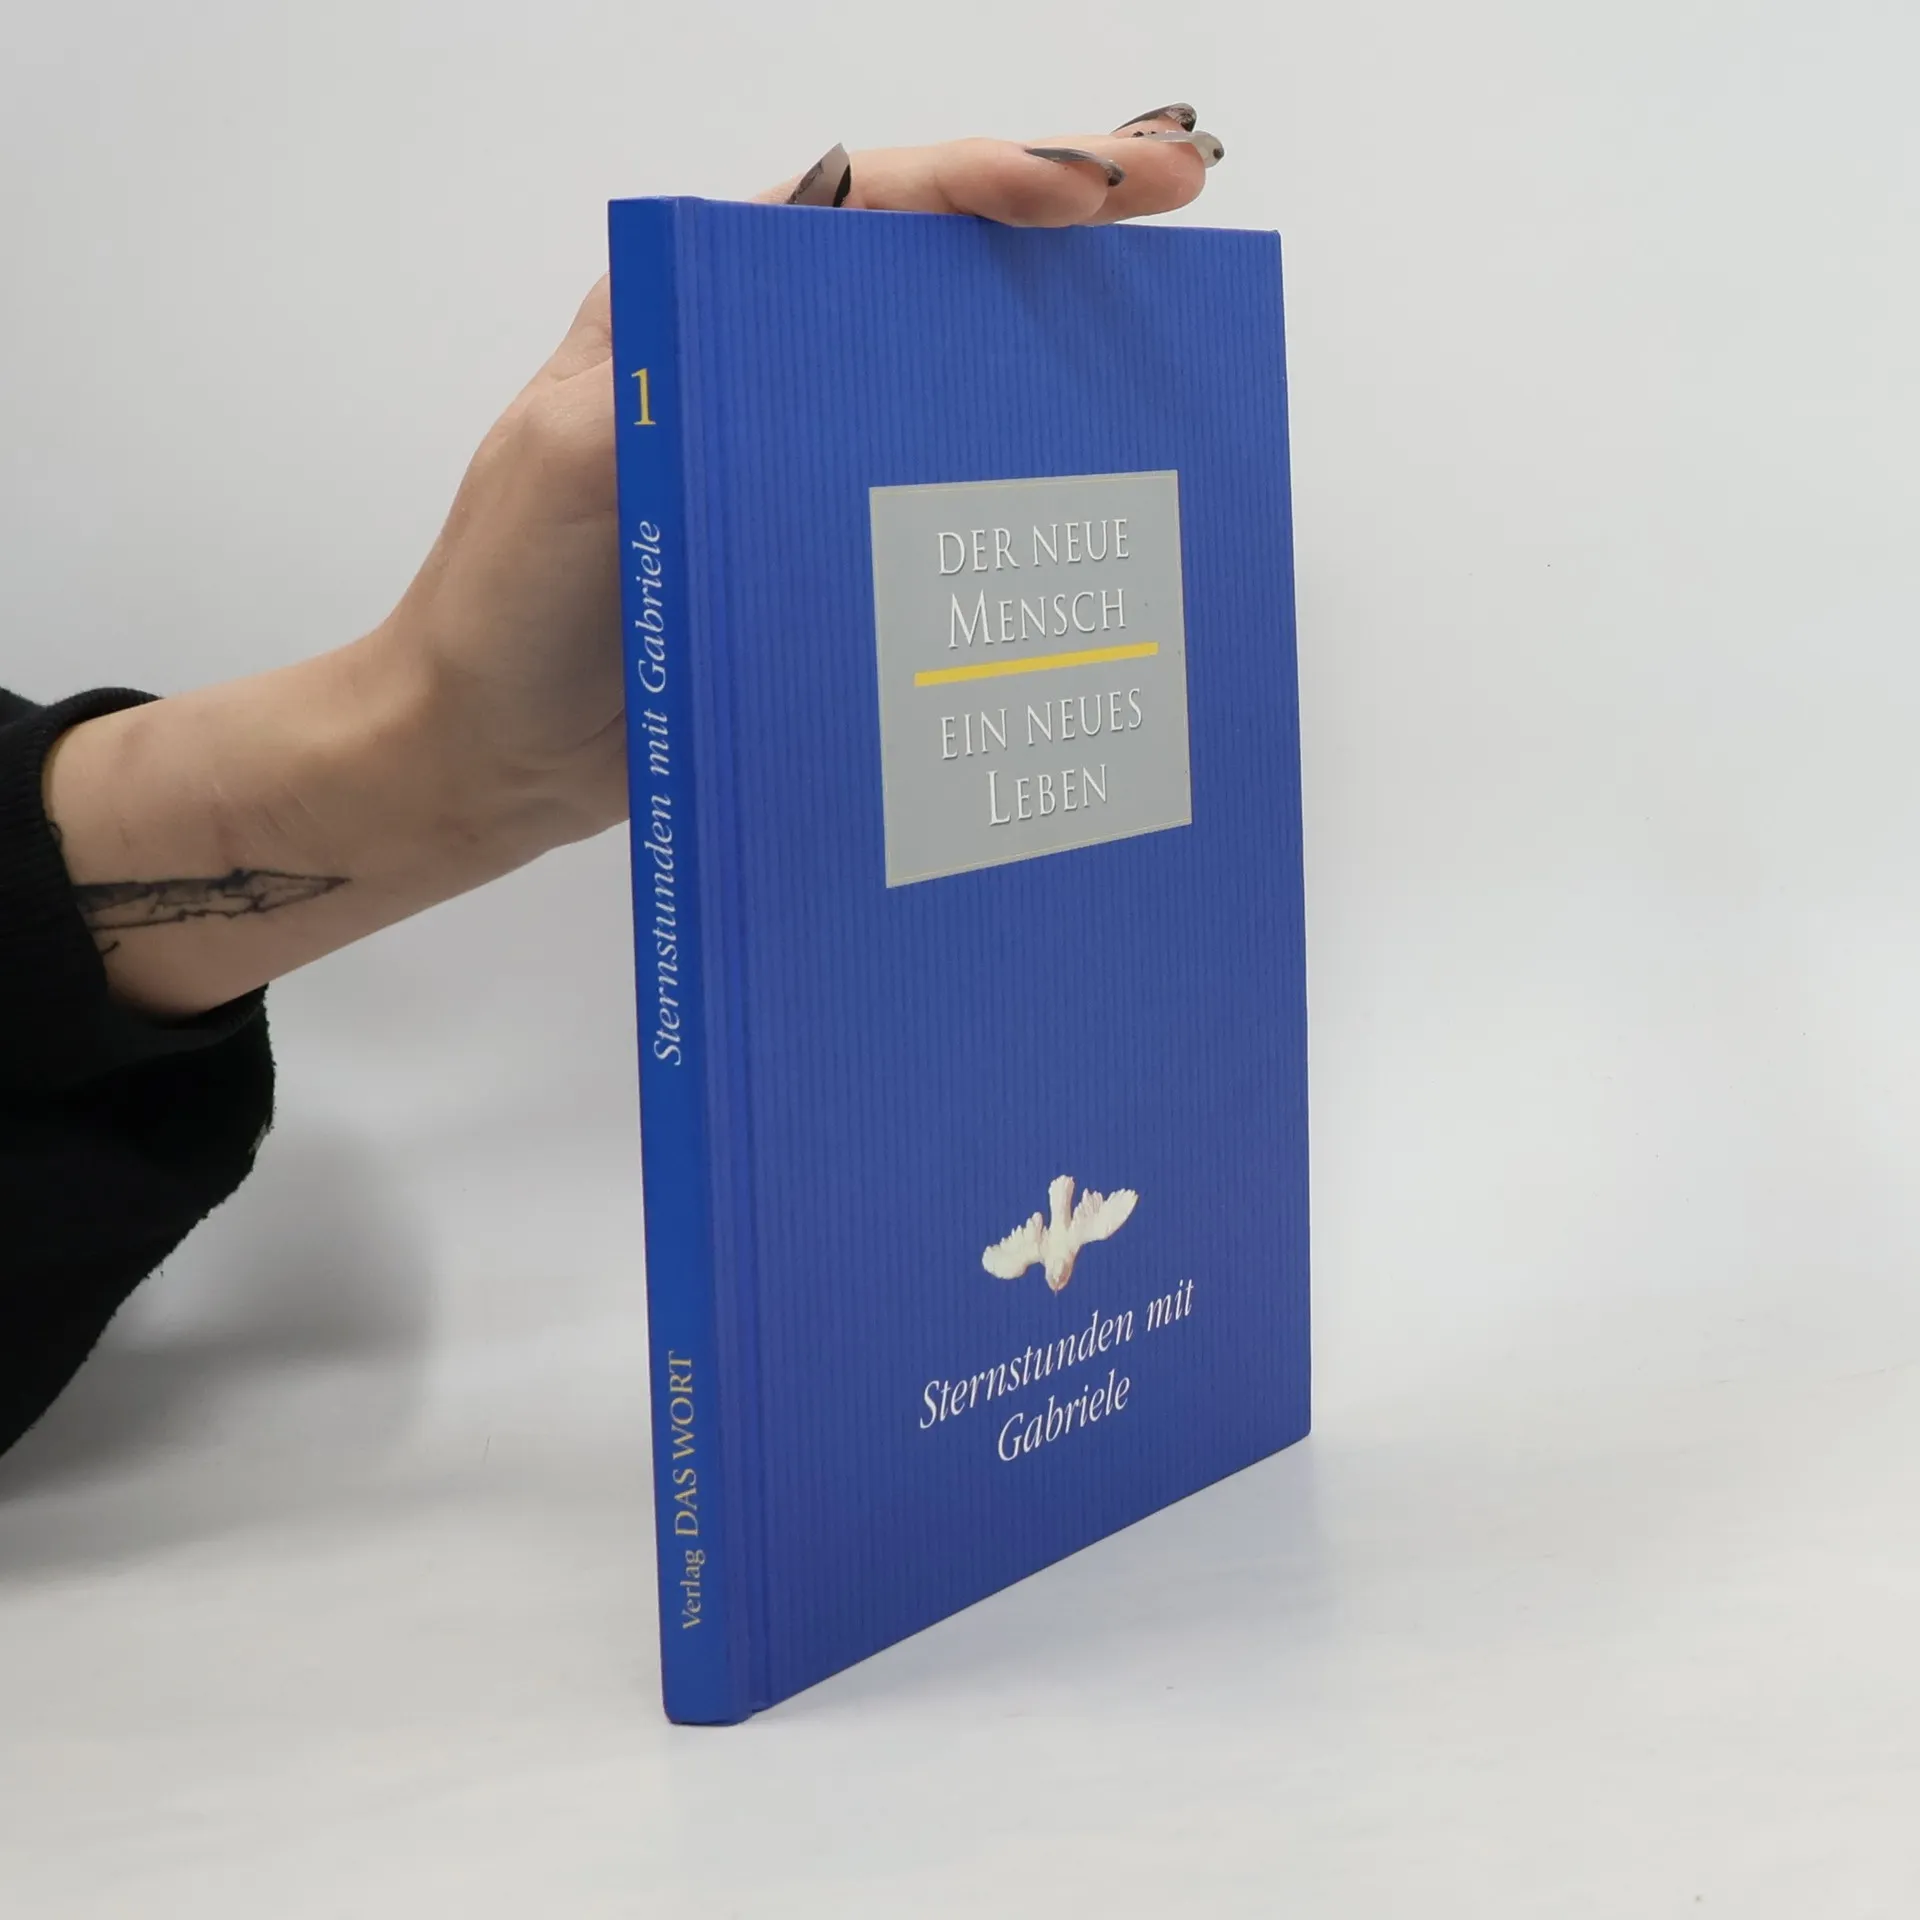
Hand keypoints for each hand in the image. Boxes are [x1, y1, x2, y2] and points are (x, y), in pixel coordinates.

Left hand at [382, 107, 1222, 848]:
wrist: (498, 754)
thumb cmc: (506, 607)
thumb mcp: (568, 468)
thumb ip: (664, 383)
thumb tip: (780, 329)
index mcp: (701, 311)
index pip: (858, 203)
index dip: (979, 179)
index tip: (1080, 189)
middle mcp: (765, 370)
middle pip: (932, 266)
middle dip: (1060, 213)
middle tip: (1177, 187)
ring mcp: (807, 462)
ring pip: (953, 371)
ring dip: (1059, 334)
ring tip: (1169, 306)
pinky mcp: (830, 552)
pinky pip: (940, 494)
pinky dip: (1021, 472)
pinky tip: (1100, 474)